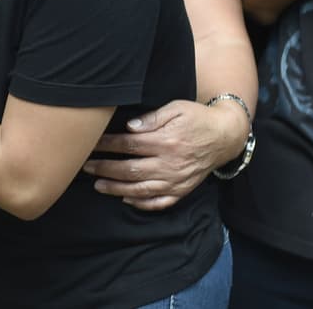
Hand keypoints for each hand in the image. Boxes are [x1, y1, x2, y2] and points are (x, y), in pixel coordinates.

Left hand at [81, 99, 245, 210]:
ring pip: (141, 189)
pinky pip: (160, 202)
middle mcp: (170, 164)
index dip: (108, 145)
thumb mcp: (176, 108)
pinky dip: (142, 203)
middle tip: (87, 167)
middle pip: (130, 169)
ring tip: (99, 186)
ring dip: (117, 189)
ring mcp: (176, 180)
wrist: (225, 136)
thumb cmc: (198, 118)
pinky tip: (127, 200)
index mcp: (166, 141)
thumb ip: (152, 118)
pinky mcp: (183, 190)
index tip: (91, 144)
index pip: (129, 144)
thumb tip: (129, 127)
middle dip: (105, 169)